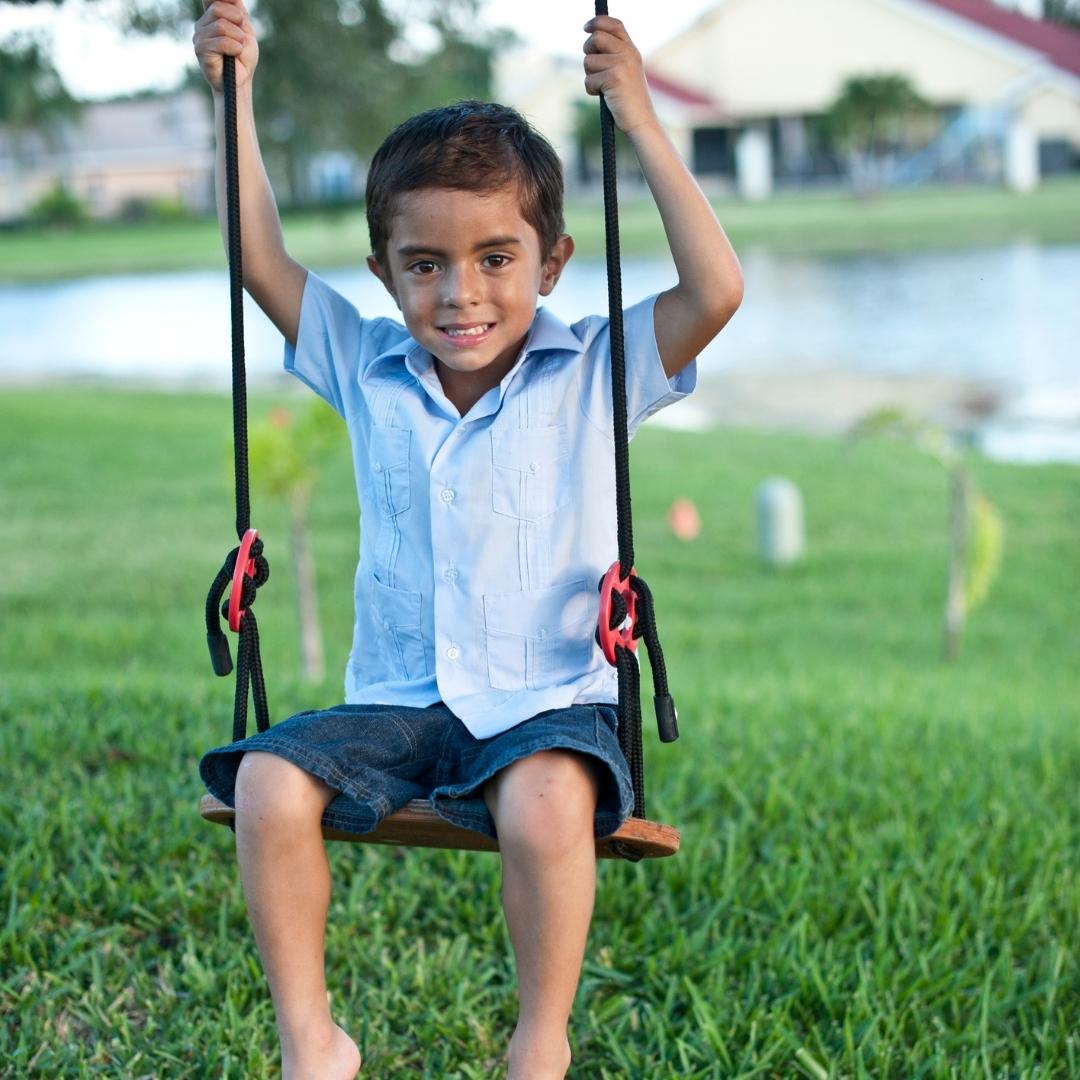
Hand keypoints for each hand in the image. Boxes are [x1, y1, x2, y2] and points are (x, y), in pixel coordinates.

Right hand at [193, 0, 258, 93]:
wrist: (241, 80)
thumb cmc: (242, 57)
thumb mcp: (244, 29)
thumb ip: (237, 10)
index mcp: (211, 16)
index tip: (237, 9)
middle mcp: (202, 24)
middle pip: (218, 8)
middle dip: (237, 21)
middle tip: (242, 37)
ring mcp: (199, 36)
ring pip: (221, 25)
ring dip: (238, 38)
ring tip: (239, 49)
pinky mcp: (200, 50)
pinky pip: (221, 41)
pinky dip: (235, 47)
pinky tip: (235, 54)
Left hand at [582, 15, 658, 134]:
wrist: (642, 121)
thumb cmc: (629, 101)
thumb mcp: (626, 72)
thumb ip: (614, 56)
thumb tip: (591, 42)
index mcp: (632, 50)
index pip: (615, 25)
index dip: (598, 22)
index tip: (586, 27)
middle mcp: (628, 53)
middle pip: (596, 38)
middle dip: (588, 52)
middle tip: (593, 67)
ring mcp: (622, 64)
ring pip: (589, 61)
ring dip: (591, 76)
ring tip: (604, 88)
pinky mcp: (614, 78)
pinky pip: (589, 80)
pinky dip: (592, 90)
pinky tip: (605, 96)